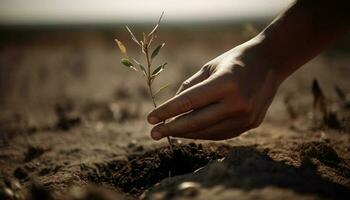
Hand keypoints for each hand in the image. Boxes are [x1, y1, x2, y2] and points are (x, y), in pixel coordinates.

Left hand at [147, 39, 281, 139]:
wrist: (270, 63)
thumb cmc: (234, 61)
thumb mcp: (209, 67)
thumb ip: (190, 88)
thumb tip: (172, 110)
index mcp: (226, 83)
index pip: (188, 102)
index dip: (167, 112)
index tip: (150, 119)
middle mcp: (237, 103)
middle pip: (196, 122)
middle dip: (171, 128)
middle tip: (153, 133)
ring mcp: (246, 117)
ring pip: (207, 132)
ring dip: (186, 133)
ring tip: (169, 131)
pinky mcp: (251, 124)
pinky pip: (220, 134)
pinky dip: (203, 133)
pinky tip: (190, 131)